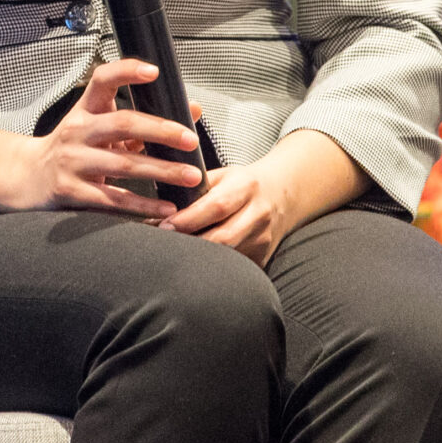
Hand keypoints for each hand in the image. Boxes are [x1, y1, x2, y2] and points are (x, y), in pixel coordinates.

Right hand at [14, 59, 203, 219]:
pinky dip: (143, 204)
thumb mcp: (98, 128)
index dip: (126, 72)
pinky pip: (113, 198)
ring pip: (123, 164)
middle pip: (122, 124)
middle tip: (190, 140)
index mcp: (84, 110)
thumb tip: (191, 110)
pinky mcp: (72, 191)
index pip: (102, 80)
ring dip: (162, 170)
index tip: (153, 72)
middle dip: (161, 131)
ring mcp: (73, 161)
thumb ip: (141, 121)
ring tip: (191, 175)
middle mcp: (76, 131)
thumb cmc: (72, 150)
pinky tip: (166, 206)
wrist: (28, 177)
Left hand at [161, 164, 290, 265]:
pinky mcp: (262, 257)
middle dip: (191, 243)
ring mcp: (263, 239)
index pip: (217, 206)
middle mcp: (258, 214)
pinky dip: (211, 267)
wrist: (283, 195)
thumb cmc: (243, 184)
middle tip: (163, 245)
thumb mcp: (222, 175)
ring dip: (198, 258)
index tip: (164, 225)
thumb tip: (158, 206)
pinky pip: (233, 268)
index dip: (190, 219)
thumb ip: (195, 188)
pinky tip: (194, 265)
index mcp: (246, 187)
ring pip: (227, 256)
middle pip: (224, 237)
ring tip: (173, 255)